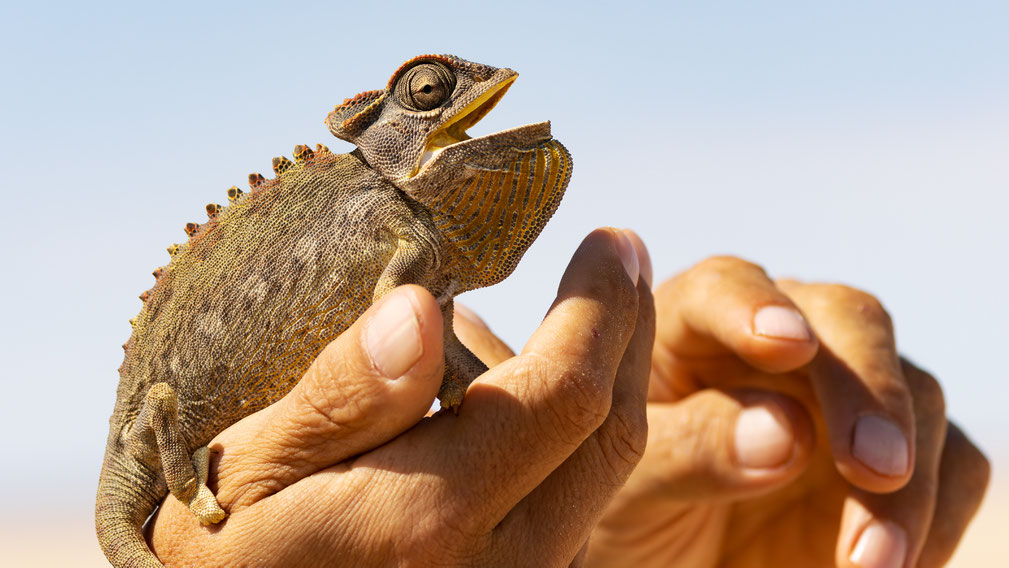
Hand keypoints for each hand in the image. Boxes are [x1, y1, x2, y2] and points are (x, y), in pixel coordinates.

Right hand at [147, 228, 653, 566]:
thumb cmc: (225, 547)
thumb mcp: (247, 467)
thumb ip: (340, 396)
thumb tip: (418, 308)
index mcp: (430, 518)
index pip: (561, 396)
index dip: (599, 309)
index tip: (610, 239)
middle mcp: (499, 565)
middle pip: (609, 436)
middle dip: (628, 332)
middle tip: (623, 253)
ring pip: (604, 472)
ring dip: (619, 376)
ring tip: (610, 299)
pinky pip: (578, 500)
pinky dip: (588, 426)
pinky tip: (564, 374)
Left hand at [581, 254, 989, 567]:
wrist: (667, 567)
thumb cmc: (627, 517)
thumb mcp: (631, 487)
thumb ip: (691, 449)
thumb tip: (786, 431)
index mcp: (690, 327)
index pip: (726, 287)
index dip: (754, 307)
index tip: (782, 343)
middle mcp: (777, 344)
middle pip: (847, 318)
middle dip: (868, 388)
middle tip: (874, 467)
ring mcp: (842, 394)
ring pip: (916, 388)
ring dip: (909, 477)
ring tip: (870, 562)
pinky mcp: (892, 454)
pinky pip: (952, 460)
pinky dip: (940, 512)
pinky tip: (895, 564)